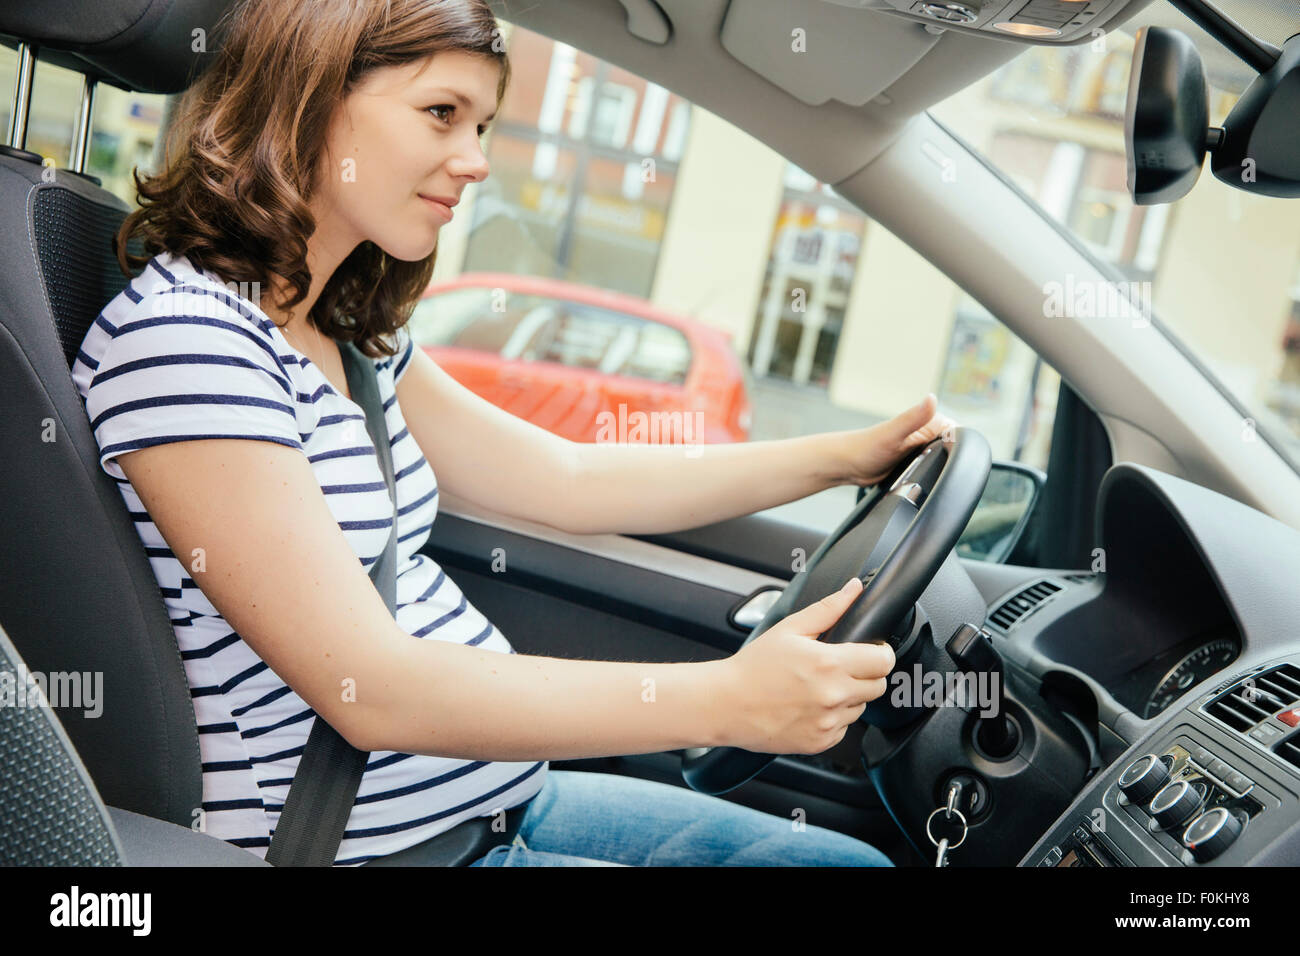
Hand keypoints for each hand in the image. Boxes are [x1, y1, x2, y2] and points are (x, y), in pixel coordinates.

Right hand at [718, 577, 894, 754]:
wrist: (726, 704)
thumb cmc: (753, 667)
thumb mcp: (790, 629)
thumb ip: (828, 608)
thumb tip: (854, 590)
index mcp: (829, 663)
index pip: (884, 661)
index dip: (881, 653)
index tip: (870, 651)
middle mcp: (833, 695)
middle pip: (879, 686)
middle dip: (866, 674)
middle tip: (840, 667)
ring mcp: (828, 722)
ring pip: (862, 708)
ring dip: (850, 697)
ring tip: (819, 687)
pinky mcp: (821, 742)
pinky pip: (844, 728)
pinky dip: (834, 718)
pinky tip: (810, 706)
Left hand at [840, 393, 956, 487]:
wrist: (848, 465)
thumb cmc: (865, 448)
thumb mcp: (892, 433)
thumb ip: (913, 417)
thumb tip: (932, 398)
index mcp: (929, 421)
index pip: (959, 432)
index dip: (957, 446)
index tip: (945, 459)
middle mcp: (928, 432)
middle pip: (954, 448)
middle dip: (949, 461)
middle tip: (930, 469)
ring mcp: (923, 448)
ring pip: (945, 459)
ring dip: (940, 468)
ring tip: (925, 474)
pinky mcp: (917, 461)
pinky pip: (933, 469)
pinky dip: (932, 475)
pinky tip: (924, 481)